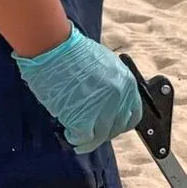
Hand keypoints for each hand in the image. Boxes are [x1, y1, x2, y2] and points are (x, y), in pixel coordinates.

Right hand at [14, 27, 142, 152]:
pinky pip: (83, 137)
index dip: (120, 123)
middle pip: (116, 128)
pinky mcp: (83, 117)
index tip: (110, 126)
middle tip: (90, 133)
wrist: (53, 47)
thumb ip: (111, 85)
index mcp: (126, 83)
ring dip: (88, 139)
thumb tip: (107, 102)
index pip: (133, 115)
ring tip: (78, 137)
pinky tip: (69, 134)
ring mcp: (102, 108)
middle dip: (103, 133)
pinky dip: (75, 139)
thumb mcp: (104, 65)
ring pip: (100, 136)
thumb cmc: (72, 52)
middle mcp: (118, 97)